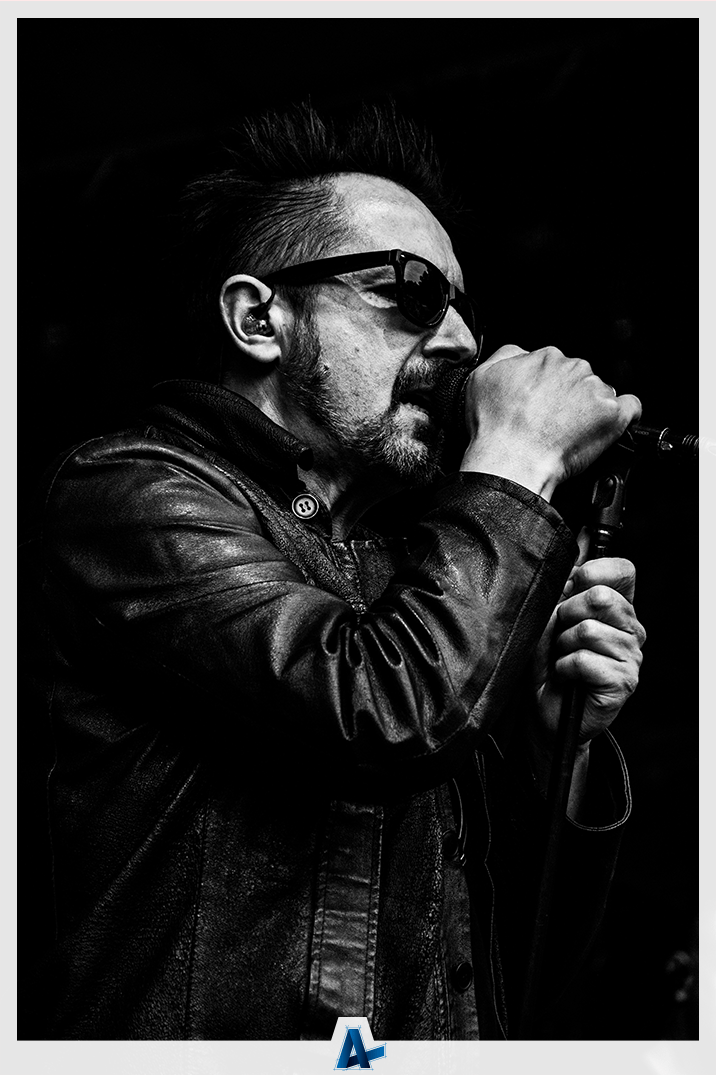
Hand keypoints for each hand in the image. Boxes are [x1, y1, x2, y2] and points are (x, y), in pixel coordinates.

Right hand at [459, 344, 641, 499]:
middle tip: (552, 423)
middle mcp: (573, 368)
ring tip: (569, 433)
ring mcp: (595, 390)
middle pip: (579, 378)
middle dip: (569, 397)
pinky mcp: (612, 414)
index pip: (555, 366)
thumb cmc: (495, 427)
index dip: (547, 388)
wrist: (511, 461)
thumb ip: (506, 357)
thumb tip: (521, 355)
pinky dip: (624, 416)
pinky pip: (631, 407)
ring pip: (600, 392)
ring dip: (590, 409)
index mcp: (546, 357)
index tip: (540, 405)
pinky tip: (607, 427)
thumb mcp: (482, 378)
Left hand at [531, 542, 646, 744]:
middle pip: (599, 597)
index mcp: (618, 607)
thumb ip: (562, 589)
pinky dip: (565, 668)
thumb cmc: (546, 662)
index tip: (571, 588)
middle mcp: (631, 628)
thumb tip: (574, 556)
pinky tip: (567, 677)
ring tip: (562, 659)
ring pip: (588, 630)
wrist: (542, 712)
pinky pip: (584, 660)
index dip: (593, 572)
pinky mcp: (624, 682)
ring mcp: (632, 655)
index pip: (622, 569)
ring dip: (562, 646)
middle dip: (565, 615)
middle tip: (560, 636)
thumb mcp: (548, 618)